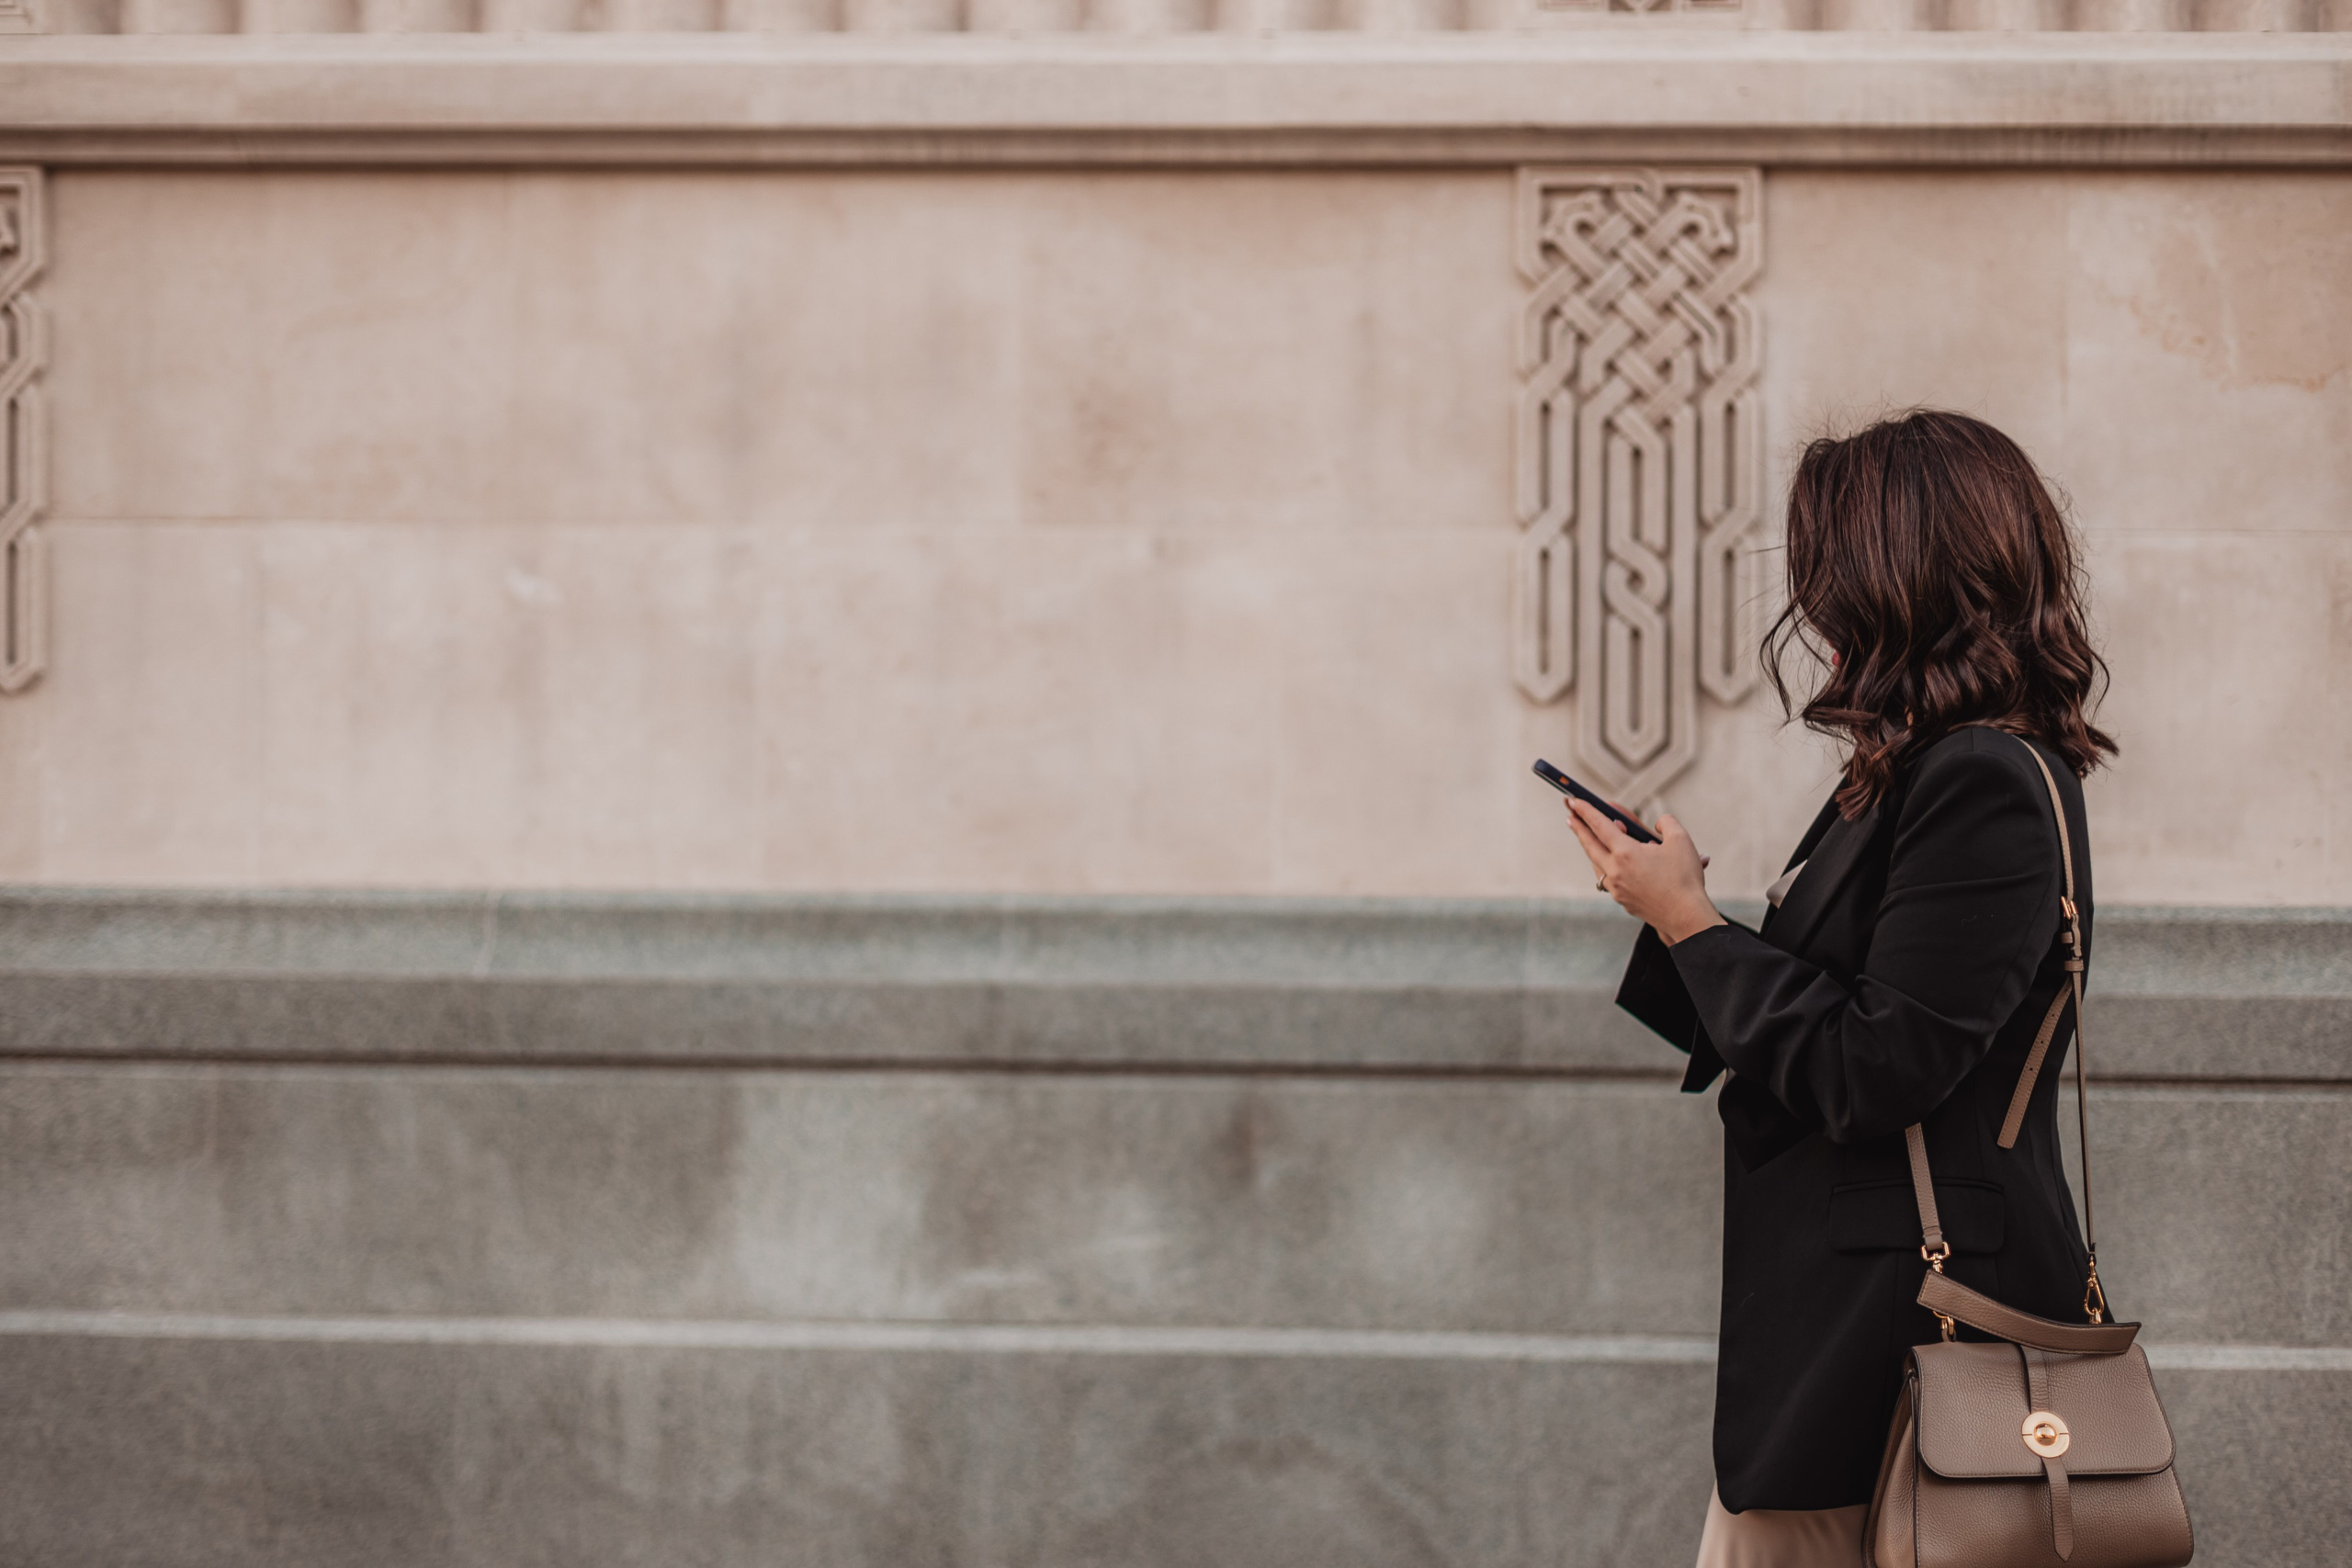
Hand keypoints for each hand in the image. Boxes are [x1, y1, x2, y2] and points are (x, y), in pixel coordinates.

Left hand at [1564, 799, 1725, 944]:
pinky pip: (1607, 879)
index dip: (1585, 811)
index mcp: (1625, 853)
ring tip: (1587, 837)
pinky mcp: (1622, 900)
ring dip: (1590, 848)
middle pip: (1589, 845)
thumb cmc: (1685, 878)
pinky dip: (1603, 865)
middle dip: (1578, 828)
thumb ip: (1667, 823)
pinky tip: (1606, 863)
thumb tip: (1658, 823)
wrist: (1686, 917)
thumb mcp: (1680, 840)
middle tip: (1570, 816)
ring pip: (1596, 863)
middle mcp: (1615, 870)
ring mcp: (1616, 888)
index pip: (1599, 826)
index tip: (1573, 801)